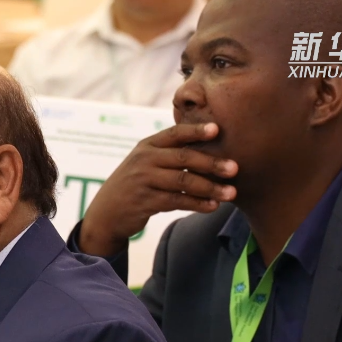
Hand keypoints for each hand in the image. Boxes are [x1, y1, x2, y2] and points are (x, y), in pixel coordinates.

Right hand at [78, 123, 237, 256]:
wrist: (107, 212)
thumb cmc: (136, 184)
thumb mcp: (146, 162)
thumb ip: (170, 153)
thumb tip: (210, 147)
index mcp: (147, 145)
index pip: (175, 133)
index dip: (196, 131)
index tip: (217, 130)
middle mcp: (144, 160)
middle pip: (183, 158)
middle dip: (211, 163)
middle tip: (235, 168)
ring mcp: (143, 180)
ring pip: (182, 181)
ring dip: (210, 188)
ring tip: (231, 193)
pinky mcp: (145, 201)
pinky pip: (177, 201)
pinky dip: (197, 204)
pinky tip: (212, 206)